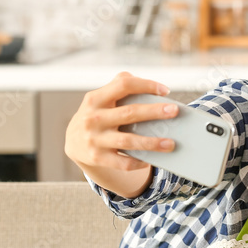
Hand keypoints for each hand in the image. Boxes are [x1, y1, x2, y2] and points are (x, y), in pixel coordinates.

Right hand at [64, 72, 177, 196]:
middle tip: (174, 111)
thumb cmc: (97, 114)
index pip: (123, 85)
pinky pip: (123, 162)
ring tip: (171, 143)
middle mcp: (93, 118)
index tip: (165, 90)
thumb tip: (152, 87)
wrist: (73, 141)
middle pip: (129, 113)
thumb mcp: (100, 98)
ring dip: (152, 143)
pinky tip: (151, 160)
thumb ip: (120, 85)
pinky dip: (139, 162)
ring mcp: (95, 139)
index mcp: (96, 99)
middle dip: (154, 112)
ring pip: (129, 141)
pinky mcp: (98, 158)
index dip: (146, 85)